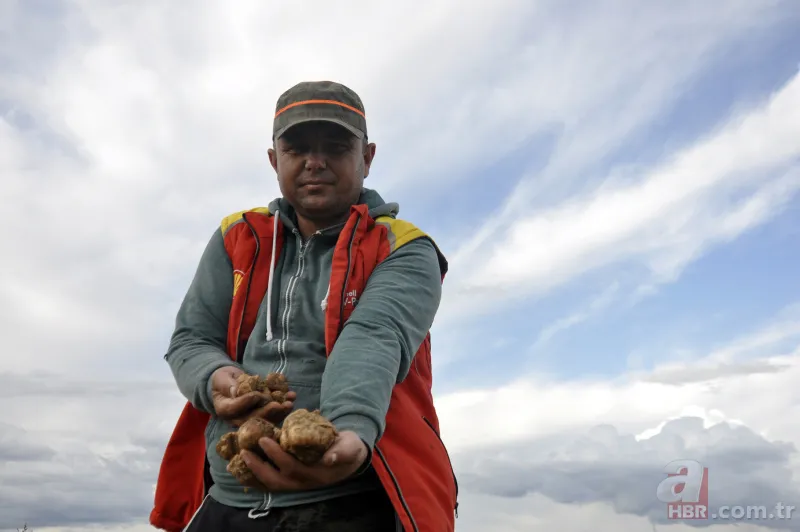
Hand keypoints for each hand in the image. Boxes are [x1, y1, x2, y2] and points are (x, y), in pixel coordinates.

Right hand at [210, 366, 295, 426]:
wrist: (230, 381)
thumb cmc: (224, 380)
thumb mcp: (222, 379)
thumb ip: (228, 386)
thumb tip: (236, 391)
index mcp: (225, 410)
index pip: (235, 409)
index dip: (246, 403)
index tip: (256, 395)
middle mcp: (238, 418)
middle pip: (254, 418)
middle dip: (268, 412)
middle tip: (279, 405)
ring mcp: (252, 417)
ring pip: (267, 417)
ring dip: (281, 410)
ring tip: (290, 401)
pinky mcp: (263, 413)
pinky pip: (274, 412)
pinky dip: (284, 404)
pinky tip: (292, 396)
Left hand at [240, 430, 368, 491]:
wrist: (351, 458)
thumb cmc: (348, 448)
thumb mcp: (349, 448)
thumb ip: (341, 452)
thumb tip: (329, 458)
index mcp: (315, 474)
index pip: (291, 467)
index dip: (276, 455)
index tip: (264, 440)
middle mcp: (303, 482)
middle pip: (275, 481)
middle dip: (258, 467)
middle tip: (244, 452)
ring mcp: (296, 483)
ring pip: (271, 484)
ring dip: (254, 474)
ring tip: (239, 460)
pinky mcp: (292, 480)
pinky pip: (271, 481)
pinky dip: (257, 475)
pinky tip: (245, 466)